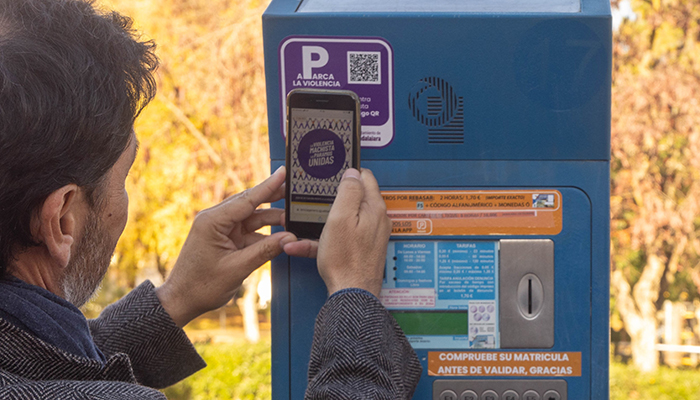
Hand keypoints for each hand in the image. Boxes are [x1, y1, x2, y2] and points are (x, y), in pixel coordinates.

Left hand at [156, 166, 296, 326]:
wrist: (182, 300)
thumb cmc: (201, 286)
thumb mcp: (237, 268)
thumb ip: (265, 251)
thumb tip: (289, 239)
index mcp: (213, 221)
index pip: (247, 199)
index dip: (268, 186)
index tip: (283, 173)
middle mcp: (215, 220)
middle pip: (250, 204)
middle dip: (273, 198)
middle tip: (294, 190)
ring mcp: (220, 229)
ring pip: (252, 218)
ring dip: (271, 220)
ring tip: (293, 219)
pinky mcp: (224, 239)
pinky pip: (248, 231)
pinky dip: (264, 234)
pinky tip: (280, 236)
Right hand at [288, 168, 390, 297]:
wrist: (351, 294)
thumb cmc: (346, 259)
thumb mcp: (341, 218)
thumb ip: (349, 192)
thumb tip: (353, 173)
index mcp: (374, 208)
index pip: (365, 178)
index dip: (348, 174)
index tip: (333, 175)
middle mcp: (376, 220)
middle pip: (354, 199)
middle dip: (333, 199)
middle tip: (316, 198)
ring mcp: (369, 236)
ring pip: (343, 221)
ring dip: (323, 222)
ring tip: (303, 225)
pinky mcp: (361, 250)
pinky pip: (340, 239)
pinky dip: (323, 240)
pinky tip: (303, 246)